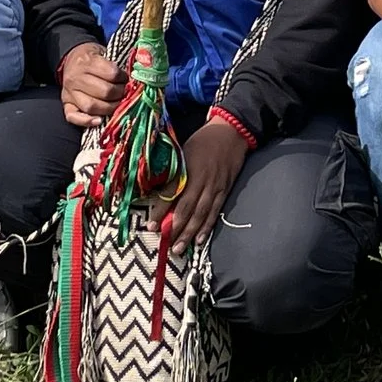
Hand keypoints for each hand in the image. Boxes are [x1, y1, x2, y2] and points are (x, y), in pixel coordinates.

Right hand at [58, 42, 126, 126]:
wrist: (72, 57)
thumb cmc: (92, 57)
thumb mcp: (103, 53)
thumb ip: (114, 66)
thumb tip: (131, 81)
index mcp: (87, 62)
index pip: (111, 74)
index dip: (123, 78)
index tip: (127, 79)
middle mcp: (75, 78)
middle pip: (104, 92)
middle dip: (119, 94)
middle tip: (125, 93)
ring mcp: (69, 93)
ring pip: (91, 106)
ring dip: (109, 108)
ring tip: (117, 105)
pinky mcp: (65, 104)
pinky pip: (73, 117)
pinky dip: (86, 121)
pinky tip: (99, 120)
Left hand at [169, 119, 248, 254]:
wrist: (231, 132)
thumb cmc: (203, 140)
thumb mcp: (184, 151)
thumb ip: (175, 172)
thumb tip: (159, 191)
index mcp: (189, 169)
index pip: (172, 194)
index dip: (161, 211)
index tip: (150, 226)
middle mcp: (202, 180)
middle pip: (186, 209)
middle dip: (175, 228)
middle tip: (165, 245)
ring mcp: (215, 187)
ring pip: (200, 215)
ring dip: (189, 233)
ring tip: (179, 248)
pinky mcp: (224, 191)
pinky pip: (214, 212)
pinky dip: (207, 227)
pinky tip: (199, 240)